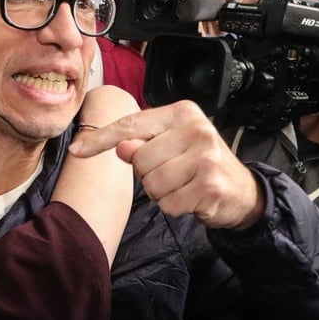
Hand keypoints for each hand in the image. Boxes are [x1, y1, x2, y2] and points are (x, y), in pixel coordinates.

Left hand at [69, 100, 263, 229]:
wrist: (242, 191)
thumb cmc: (199, 164)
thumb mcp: (170, 145)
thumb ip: (142, 143)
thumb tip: (121, 147)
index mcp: (181, 112)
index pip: (131, 123)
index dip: (100, 139)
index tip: (76, 149)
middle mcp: (196, 129)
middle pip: (139, 159)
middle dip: (148, 174)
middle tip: (173, 173)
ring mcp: (205, 157)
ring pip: (151, 184)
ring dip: (161, 193)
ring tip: (182, 185)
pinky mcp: (210, 185)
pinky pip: (168, 203)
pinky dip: (173, 206)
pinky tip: (190, 198)